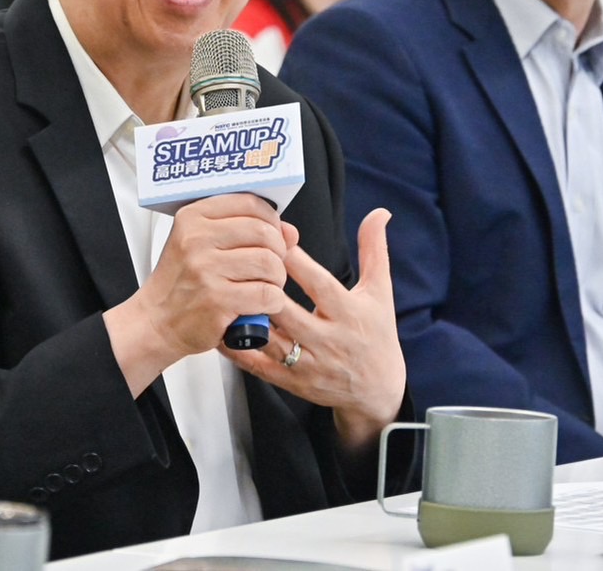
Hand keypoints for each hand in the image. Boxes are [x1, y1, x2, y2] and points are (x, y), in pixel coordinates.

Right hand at [104, 194, 292, 396]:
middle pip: (264, 233)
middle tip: (270, 267)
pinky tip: (262, 305)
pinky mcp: (217, 301)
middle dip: (278, 252)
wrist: (156, 321)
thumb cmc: (181, 282)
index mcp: (193, 217)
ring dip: (277, 279)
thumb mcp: (201, 244)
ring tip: (265, 286)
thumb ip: (245, 230)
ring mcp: (206, 270)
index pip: (249, 203)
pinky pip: (267, 294)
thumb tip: (290, 231)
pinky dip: (273, 302)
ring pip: (270, 264)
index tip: (272, 234)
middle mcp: (197, 240)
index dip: (271, 219)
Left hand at [224, 208, 405, 451]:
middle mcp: (328, 340)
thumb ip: (374, 250)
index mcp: (348, 314)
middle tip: (241, 262)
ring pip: (271, 340)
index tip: (277, 238)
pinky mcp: (293, 382)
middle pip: (289, 313)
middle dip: (264, 287)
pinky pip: (259, 367)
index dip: (297, 262)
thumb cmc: (376, 334)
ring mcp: (309, 364)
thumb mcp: (380, 292)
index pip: (319, 285)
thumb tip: (379, 212)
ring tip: (226, 294)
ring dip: (247, 318)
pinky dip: (239, 350)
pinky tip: (222, 330)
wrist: (377, 389)